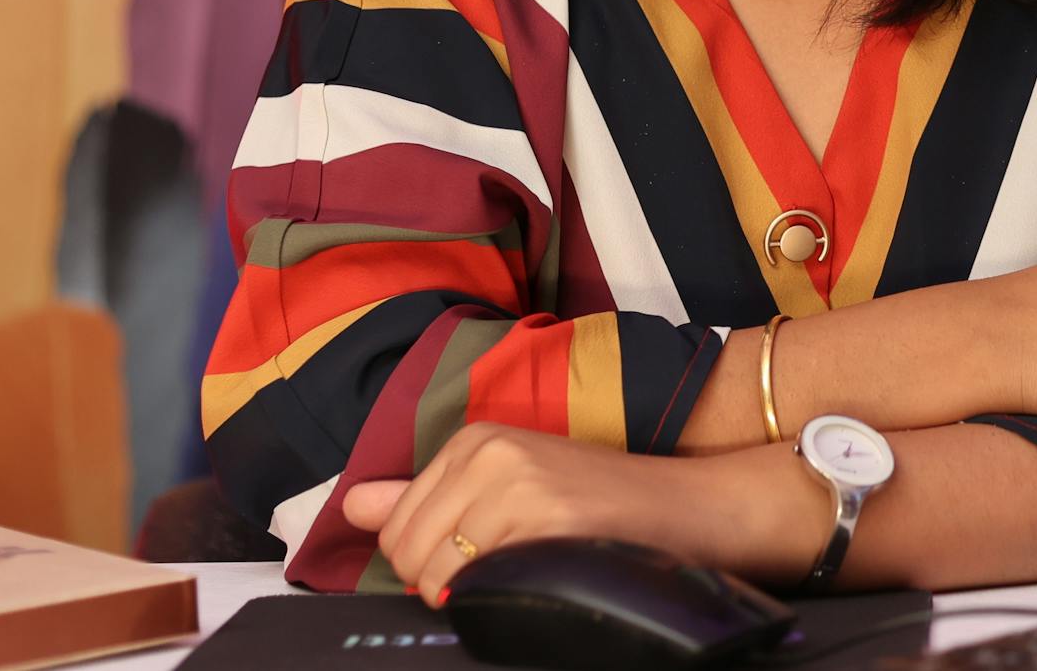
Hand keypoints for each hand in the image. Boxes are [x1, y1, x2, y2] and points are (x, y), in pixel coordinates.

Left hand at [341, 426, 824, 605]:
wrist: (684, 509)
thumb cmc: (597, 506)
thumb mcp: (507, 486)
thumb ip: (423, 497)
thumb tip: (352, 504)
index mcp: (474, 440)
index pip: (395, 527)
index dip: (427, 563)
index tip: (480, 559)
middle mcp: (487, 451)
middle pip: (407, 551)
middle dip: (441, 582)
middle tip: (504, 573)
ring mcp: (514, 482)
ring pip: (436, 572)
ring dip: (470, 594)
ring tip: (523, 573)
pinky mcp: (542, 517)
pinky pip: (476, 582)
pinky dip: (495, 596)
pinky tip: (535, 578)